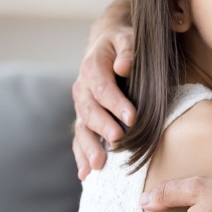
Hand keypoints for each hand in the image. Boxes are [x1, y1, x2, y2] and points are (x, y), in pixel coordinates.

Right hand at [72, 19, 136, 179]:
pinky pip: (80, 137)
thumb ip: (127, 49)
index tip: (132, 118)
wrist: (106, 44)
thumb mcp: (127, 37)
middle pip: (89, 111)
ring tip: (99, 165)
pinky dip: (81, 155)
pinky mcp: (84, 118)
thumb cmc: (122, 43)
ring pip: (82, 128)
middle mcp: (82, 88)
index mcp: (92, 67)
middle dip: (103, 127)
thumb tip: (123, 66)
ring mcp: (81, 105)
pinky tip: (85, 174)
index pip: (102, 88)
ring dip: (89, 147)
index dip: (116, 103)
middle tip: (118, 141)